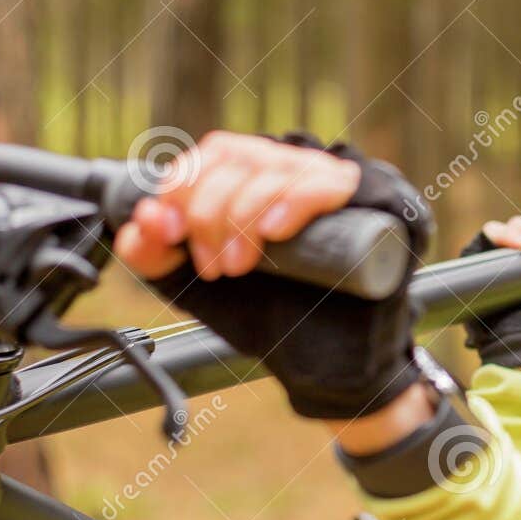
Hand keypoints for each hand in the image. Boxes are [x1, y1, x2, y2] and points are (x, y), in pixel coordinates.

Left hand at [113, 130, 432, 421]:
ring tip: (238, 266)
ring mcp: (341, 185)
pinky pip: (327, 184)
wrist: (327, 368)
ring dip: (241, 214)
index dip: (184, 185)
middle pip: (241, 156)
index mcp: (263, 175)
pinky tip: (273, 231)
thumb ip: (158, 255)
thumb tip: (142, 218)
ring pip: (276, 168)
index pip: (218, 152)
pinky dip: (292, 200)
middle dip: (208, 211)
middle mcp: (302, 170)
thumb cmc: (272, 317)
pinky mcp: (378, 207)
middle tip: (212, 266)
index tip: (170, 235)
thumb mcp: (197, 284)